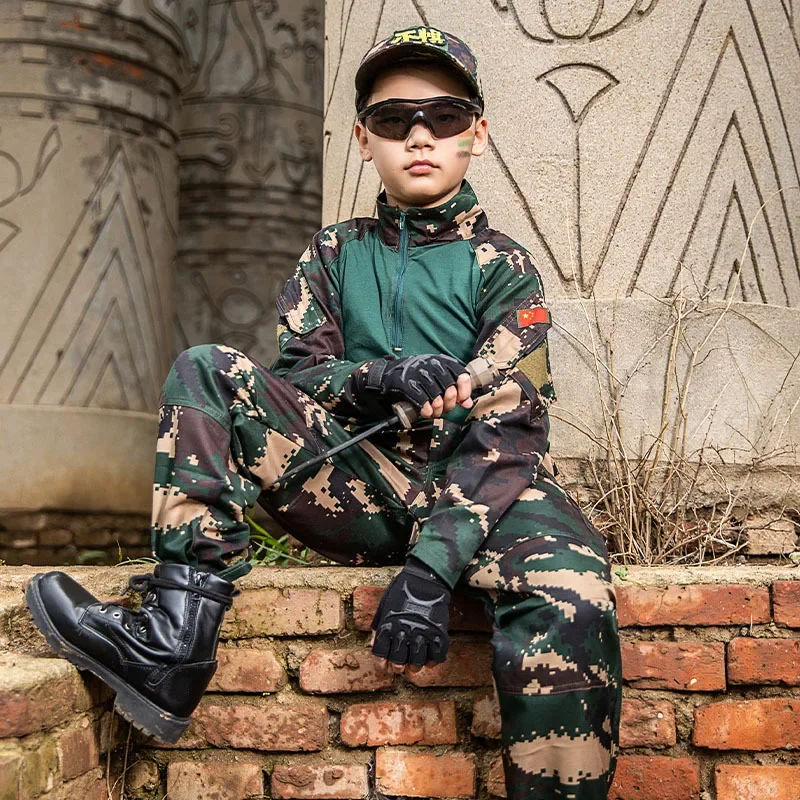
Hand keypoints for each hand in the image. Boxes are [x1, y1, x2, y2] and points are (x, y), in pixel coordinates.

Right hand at [366, 354, 472, 418]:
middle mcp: (431, 365)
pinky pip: (420, 399)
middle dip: (449, 404)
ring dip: (437, 409)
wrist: (389, 374)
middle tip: (444, 408)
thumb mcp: (437, 379)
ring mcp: (418, 373)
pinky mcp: (406, 383)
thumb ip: (455, 389)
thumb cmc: (417, 377)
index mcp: (441, 361)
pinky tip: (425, 412)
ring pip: (436, 396)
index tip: (461, 400)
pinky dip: (425, 409)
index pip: (462, 374)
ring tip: (434, 412)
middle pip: (450, 389)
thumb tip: (468, 403)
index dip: (464, 390)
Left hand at [371, 557, 450, 672]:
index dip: (383, 663)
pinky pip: (436, 656)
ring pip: (417, 662)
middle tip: (401, 666)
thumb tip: (373, 646)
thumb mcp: (384, 607)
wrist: (425, 579)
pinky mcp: (438, 632)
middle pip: (399, 662)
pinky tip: (428, 658)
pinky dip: (433, 661)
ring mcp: (422, 633)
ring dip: (415, 666)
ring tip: (414, 663)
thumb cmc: (402, 592)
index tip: (386, 665)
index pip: (381, 655)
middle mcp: (404, 631)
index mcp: (388, 625)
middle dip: (398, 667)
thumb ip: (379, 627)